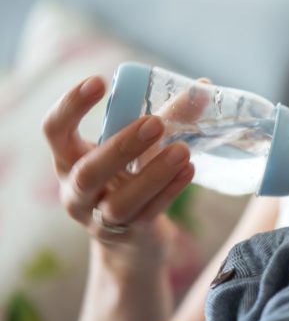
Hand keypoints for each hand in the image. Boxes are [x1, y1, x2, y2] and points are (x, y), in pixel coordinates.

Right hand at [43, 76, 194, 250]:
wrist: (133, 240)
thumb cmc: (131, 178)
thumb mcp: (139, 147)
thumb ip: (166, 118)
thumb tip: (202, 87)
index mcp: (69, 159)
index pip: (54, 130)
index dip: (71, 106)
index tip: (99, 81)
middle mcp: (77, 191)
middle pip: (88, 173)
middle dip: (121, 147)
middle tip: (155, 122)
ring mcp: (101, 218)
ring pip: (121, 202)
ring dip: (153, 175)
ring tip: (182, 151)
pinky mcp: (130, 235)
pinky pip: (149, 214)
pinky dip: (170, 191)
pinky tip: (189, 170)